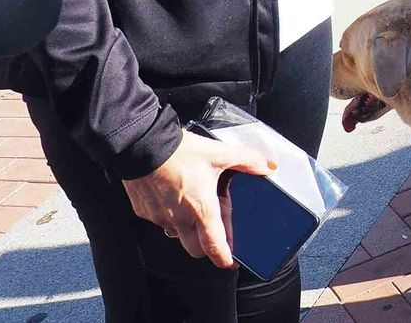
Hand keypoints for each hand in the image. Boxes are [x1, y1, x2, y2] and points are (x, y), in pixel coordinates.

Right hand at [121, 130, 274, 267]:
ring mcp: (159, 218)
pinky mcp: (144, 212)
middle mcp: (179, 219)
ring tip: (195, 207)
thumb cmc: (180, 152)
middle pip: (195, 248)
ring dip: (188, 229)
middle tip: (214, 232)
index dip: (223, 258)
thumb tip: (268, 166)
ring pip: (177, 235)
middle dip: (206, 246)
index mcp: (201, 209)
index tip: (229, 262)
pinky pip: (160, 222)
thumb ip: (248, 161)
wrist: (142, 146)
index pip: (214, 244)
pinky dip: (170, 216)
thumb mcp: (220, 153)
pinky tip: (175, 198)